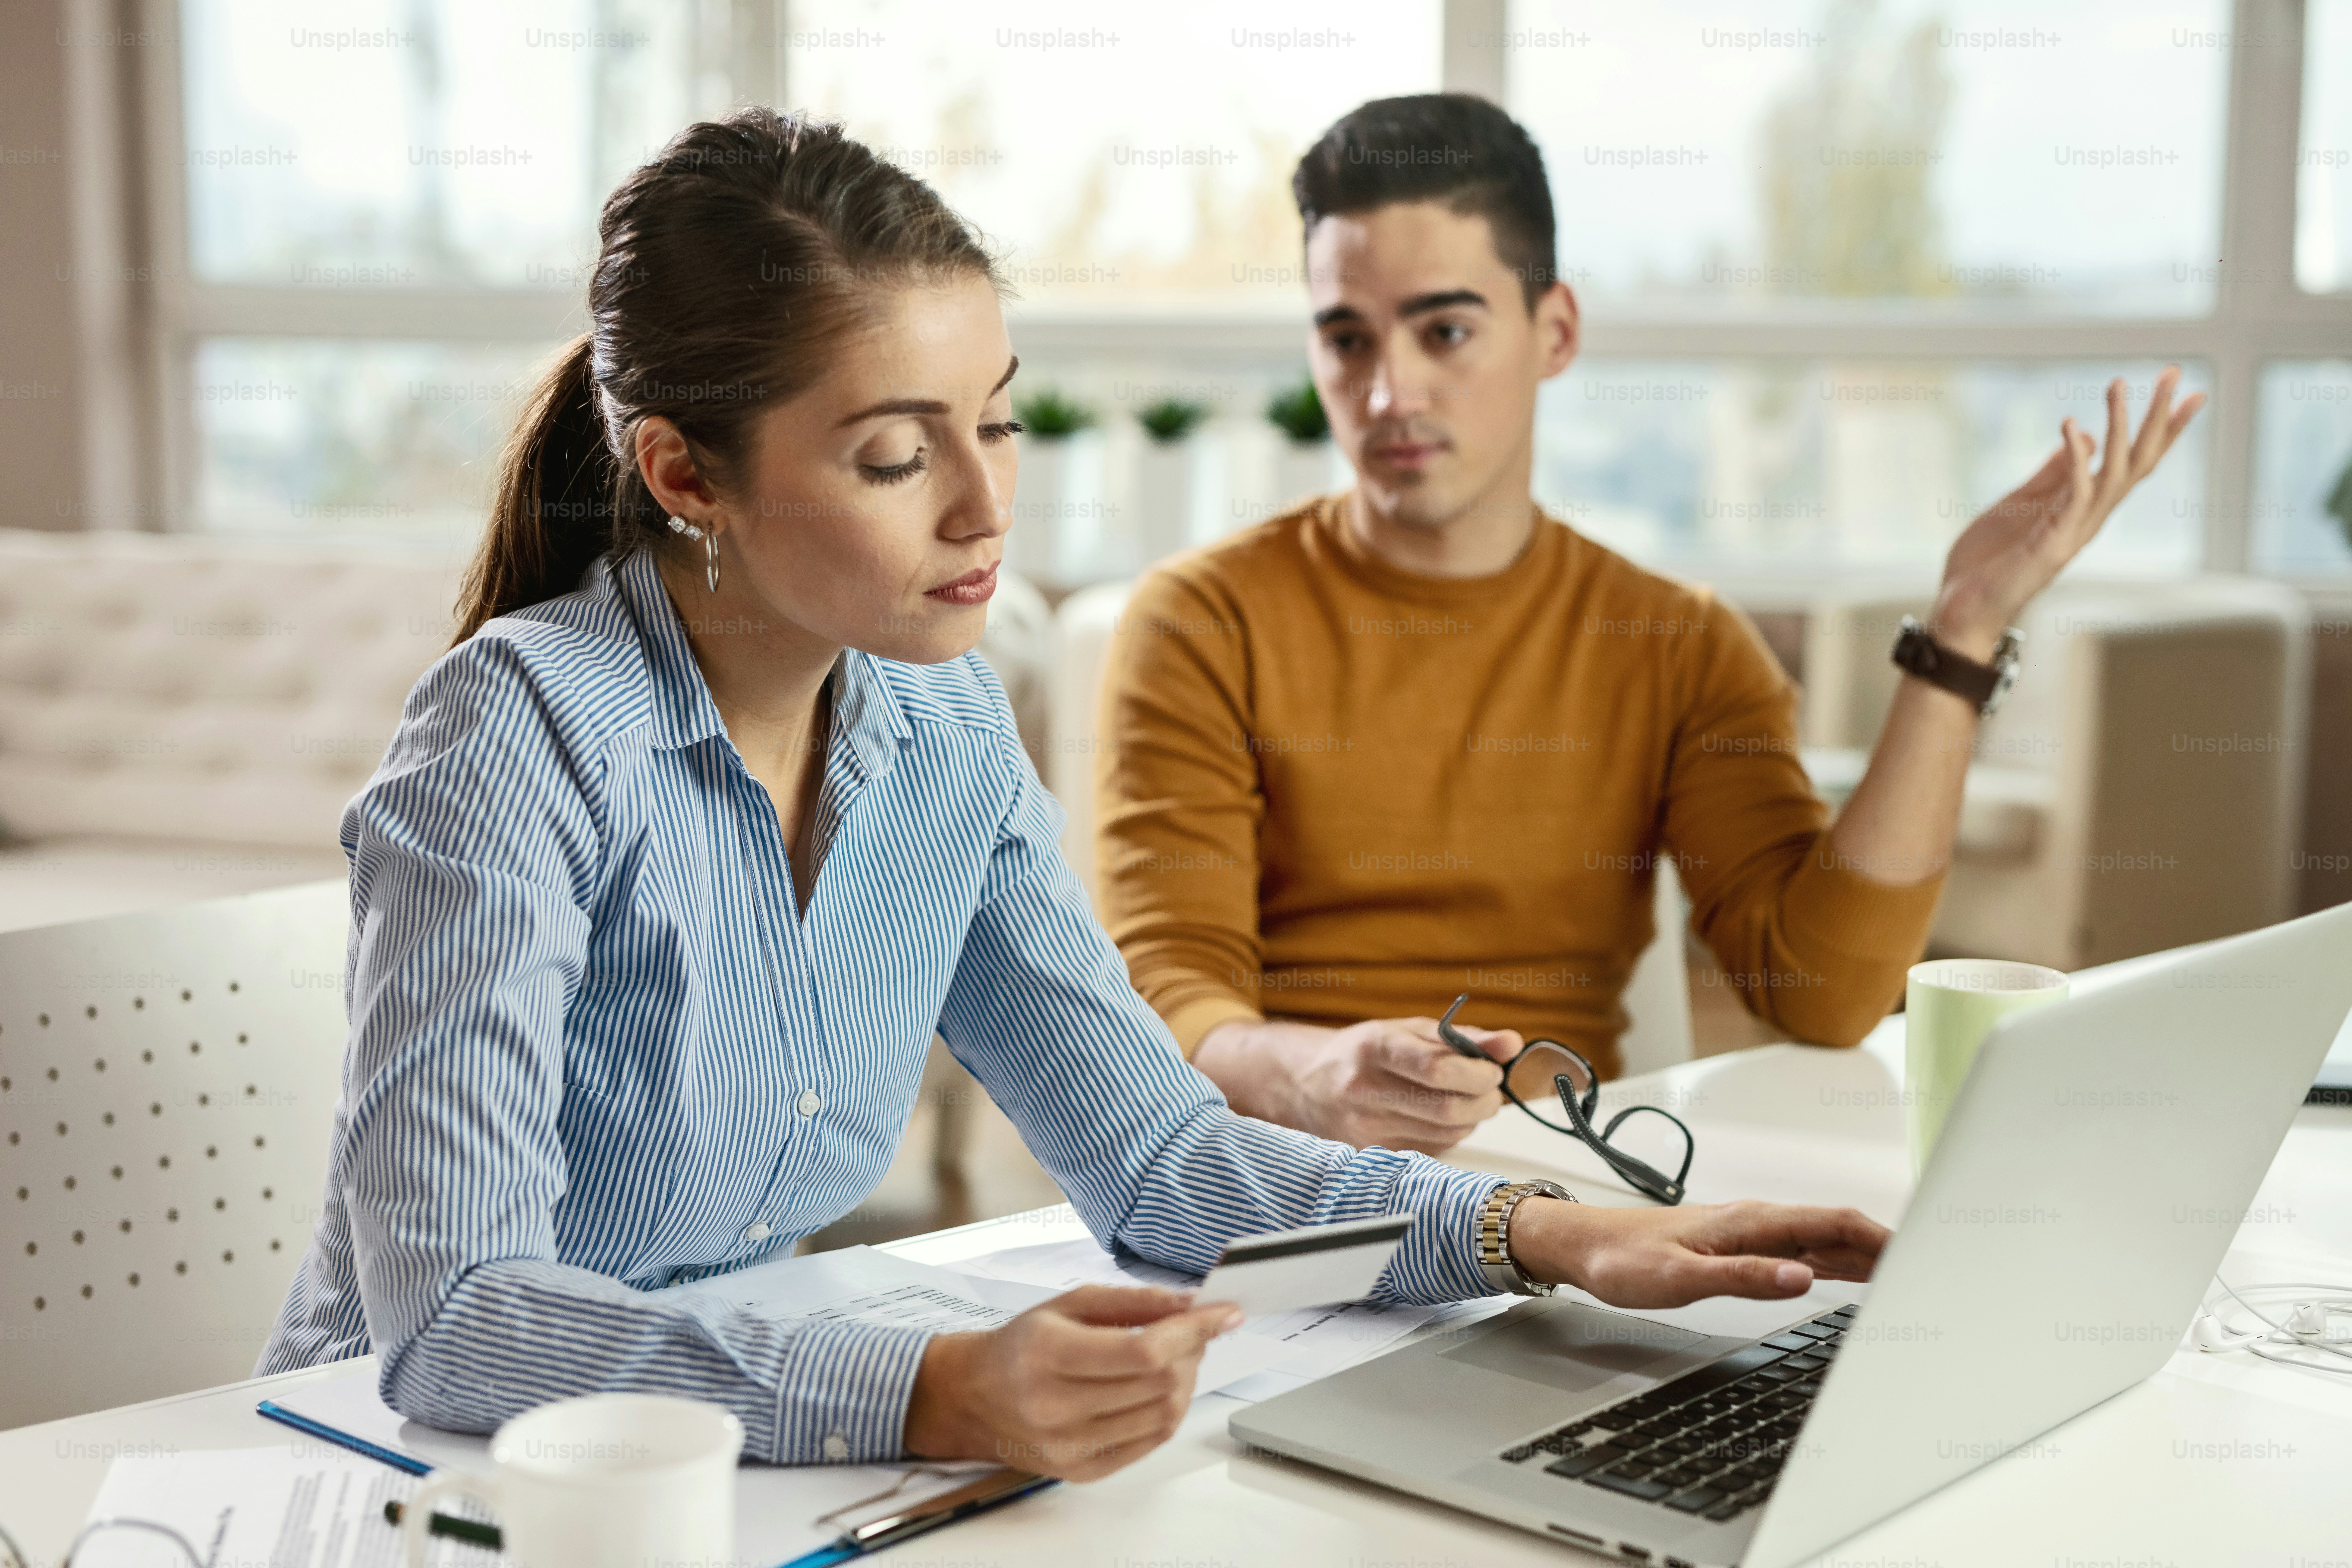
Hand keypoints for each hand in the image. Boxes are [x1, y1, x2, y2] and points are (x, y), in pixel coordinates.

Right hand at [903, 1286, 1241, 1480]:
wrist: (975, 1396)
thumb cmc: (1023, 1344)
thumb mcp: (1068, 1303)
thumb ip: (1131, 1300)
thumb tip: (1190, 1304)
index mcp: (1048, 1354)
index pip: (1143, 1351)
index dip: (1193, 1330)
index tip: (1224, 1313)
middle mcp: (1055, 1406)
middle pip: (1158, 1383)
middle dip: (1193, 1351)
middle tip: (1195, 1332)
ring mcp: (1068, 1445)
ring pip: (1162, 1416)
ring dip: (1186, 1382)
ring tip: (1178, 1359)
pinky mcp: (1079, 1470)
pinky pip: (1148, 1442)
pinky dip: (1169, 1412)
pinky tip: (1163, 1389)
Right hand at [1193, 1015, 1521, 1153]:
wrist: (1301, 1083)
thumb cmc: (1363, 1052)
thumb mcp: (1407, 1030)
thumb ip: (1464, 1037)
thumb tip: (1513, 1044)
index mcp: (1374, 1048)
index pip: (1437, 1068)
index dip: (1477, 1072)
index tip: (1491, 1070)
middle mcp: (1363, 1090)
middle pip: (1447, 1108)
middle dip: (1484, 1100)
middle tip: (1488, 1089)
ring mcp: (1364, 1128)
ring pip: (1445, 1133)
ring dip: (1470, 1118)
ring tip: (1465, 1099)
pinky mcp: (1369, 1154)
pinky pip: (1431, 1150)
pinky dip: (1448, 1134)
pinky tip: (1437, 1118)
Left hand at [1507, 1197, 1888, 1308]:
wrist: (1585, 1245)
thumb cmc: (1624, 1260)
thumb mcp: (1681, 1276)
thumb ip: (1743, 1276)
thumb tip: (1800, 1276)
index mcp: (1751, 1222)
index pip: (1833, 1222)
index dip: (1880, 1236)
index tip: (1919, 1253)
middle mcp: (1757, 1221)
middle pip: (1837, 1228)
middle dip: (1884, 1245)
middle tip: (1929, 1270)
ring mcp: (1751, 1233)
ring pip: (1822, 1239)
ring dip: (1864, 1254)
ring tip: (1906, 1274)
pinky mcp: (1740, 1248)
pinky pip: (1800, 1251)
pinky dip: (1833, 1262)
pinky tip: (1850, 1275)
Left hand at [1932, 366, 2204, 658]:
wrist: (1962, 608)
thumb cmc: (1990, 561)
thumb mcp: (2021, 503)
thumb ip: (2053, 474)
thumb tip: (2085, 438)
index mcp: (2084, 508)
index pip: (2133, 461)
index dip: (2161, 427)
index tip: (2186, 390)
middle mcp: (2090, 518)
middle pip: (2138, 461)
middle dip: (2158, 417)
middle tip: (2173, 371)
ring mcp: (2075, 531)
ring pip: (2114, 473)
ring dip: (2118, 427)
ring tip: (2117, 383)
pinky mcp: (2053, 541)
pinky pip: (2072, 494)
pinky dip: (2074, 459)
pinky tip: (2071, 425)